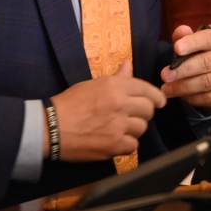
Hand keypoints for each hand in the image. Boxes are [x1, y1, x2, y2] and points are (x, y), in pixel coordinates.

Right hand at [50, 60, 165, 161]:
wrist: (52, 127)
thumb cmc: (70, 103)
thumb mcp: (92, 84)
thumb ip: (116, 78)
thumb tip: (129, 65)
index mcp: (114, 86)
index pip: (146, 89)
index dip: (155, 96)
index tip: (158, 101)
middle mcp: (120, 104)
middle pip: (149, 110)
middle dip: (143, 113)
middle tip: (133, 115)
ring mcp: (118, 126)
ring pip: (142, 128)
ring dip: (134, 129)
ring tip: (120, 128)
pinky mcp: (114, 145)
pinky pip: (133, 145)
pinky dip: (126, 144)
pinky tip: (115, 140)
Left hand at [161, 24, 210, 109]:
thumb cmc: (200, 53)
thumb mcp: (191, 43)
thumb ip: (184, 36)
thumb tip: (181, 31)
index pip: (208, 38)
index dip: (192, 43)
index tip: (176, 49)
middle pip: (207, 62)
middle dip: (183, 69)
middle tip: (165, 75)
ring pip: (207, 82)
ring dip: (184, 86)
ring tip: (167, 89)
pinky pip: (210, 97)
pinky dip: (194, 97)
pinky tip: (181, 96)